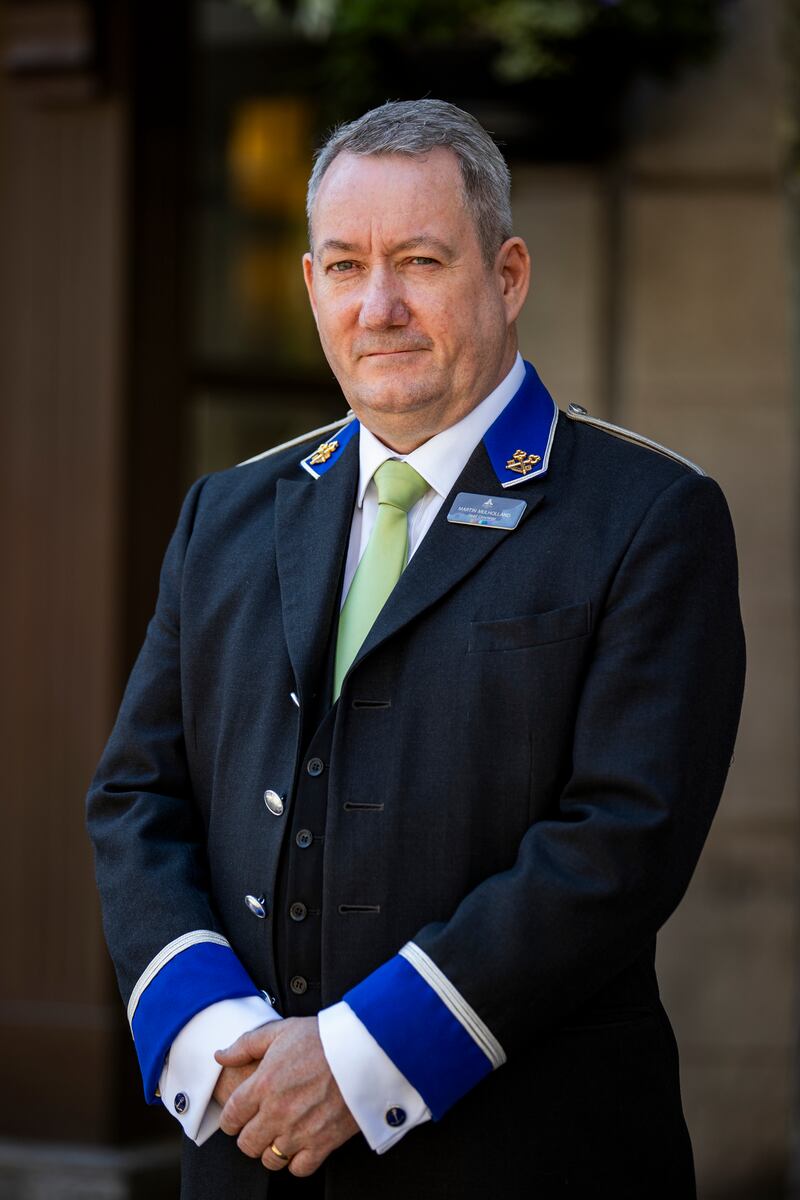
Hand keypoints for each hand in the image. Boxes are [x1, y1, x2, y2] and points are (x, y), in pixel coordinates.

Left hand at [215, 1016, 358, 1175]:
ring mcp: (299, 1130)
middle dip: (249, 1135)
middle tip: (259, 1124)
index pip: (230, 1117)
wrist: (364, 1049)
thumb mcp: (281, 1030)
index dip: (231, 1119)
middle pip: (246, 1144)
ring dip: (271, 1149)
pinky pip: (299, 1168)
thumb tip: (221, 1056)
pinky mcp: (323, 1143)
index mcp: (263, 1085)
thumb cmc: (324, 1038)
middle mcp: (277, 1112)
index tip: (238, 1116)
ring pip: (270, 1159)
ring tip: (280, 1134)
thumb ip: (246, 1044)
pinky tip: (301, 1143)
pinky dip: (297, 1161)